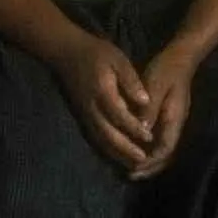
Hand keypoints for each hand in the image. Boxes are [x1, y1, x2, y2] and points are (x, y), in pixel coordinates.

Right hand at [50, 30, 153, 168]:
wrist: (67, 53)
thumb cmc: (96, 53)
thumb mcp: (118, 59)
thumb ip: (131, 80)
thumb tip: (145, 101)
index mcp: (102, 92)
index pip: (119, 115)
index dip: (134, 128)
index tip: (150, 137)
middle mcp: (92, 107)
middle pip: (108, 133)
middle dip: (125, 148)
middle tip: (142, 160)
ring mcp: (85, 114)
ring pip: (100, 139)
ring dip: (116, 153)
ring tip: (133, 164)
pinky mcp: (82, 117)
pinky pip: (94, 137)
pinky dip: (106, 149)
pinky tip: (117, 156)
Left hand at [129, 45, 198, 179]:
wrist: (180, 57)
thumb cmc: (166, 70)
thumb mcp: (155, 86)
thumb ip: (148, 109)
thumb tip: (141, 132)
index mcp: (174, 119)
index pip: (164, 149)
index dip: (149, 162)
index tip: (133, 169)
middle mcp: (176, 124)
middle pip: (167, 154)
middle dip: (150, 167)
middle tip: (131, 174)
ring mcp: (174, 121)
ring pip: (165, 149)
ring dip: (150, 160)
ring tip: (133, 167)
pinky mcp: (170, 117)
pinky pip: (161, 140)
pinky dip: (151, 150)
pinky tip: (138, 149)